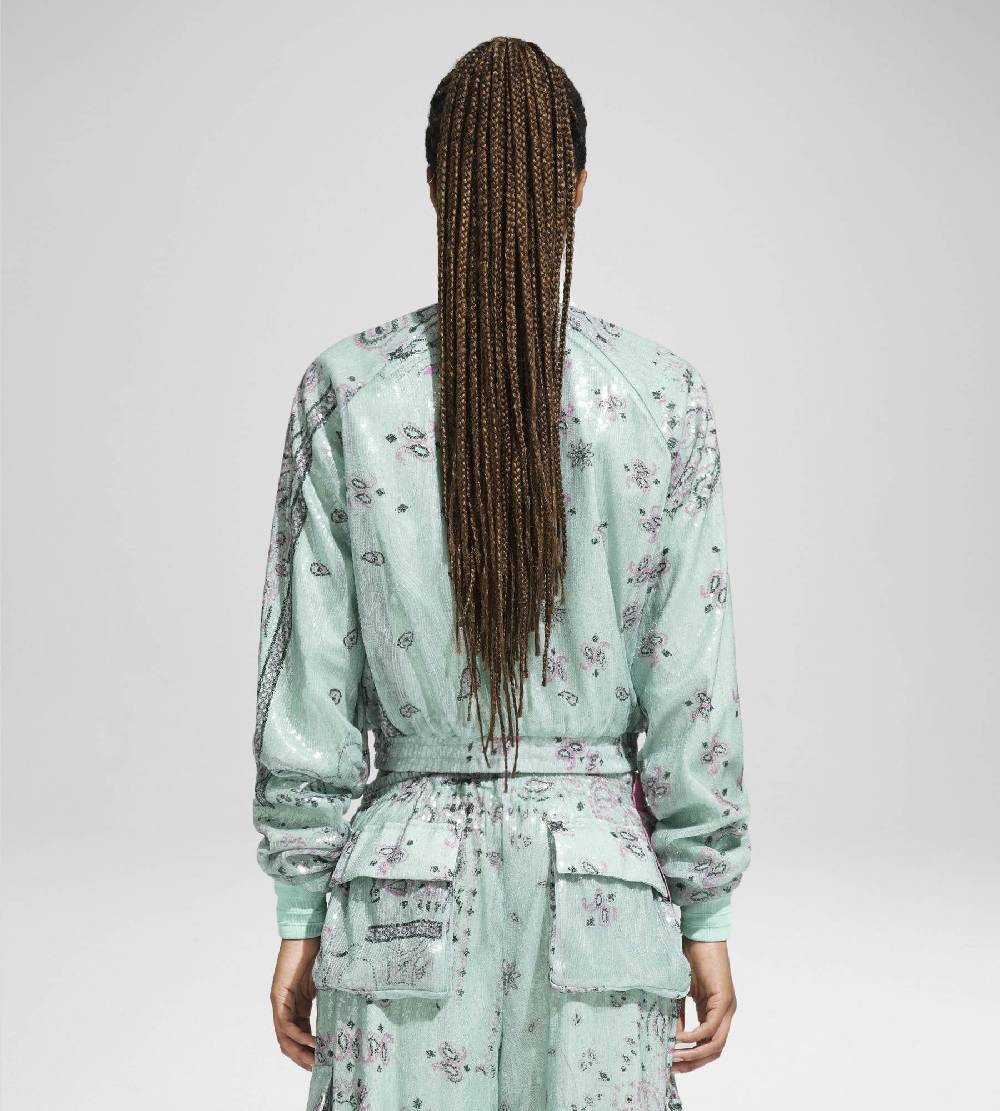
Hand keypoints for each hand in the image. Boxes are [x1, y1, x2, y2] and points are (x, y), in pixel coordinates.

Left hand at [270, 938, 319, 1069]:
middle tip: (318, 1069)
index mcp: (297, 1005)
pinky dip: (298, 1036)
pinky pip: (286, 1024)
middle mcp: (286, 1006)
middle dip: (303, 1057)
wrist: (307, 932)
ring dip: (299, 1052)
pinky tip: (311, 1042)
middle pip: (289, 1041)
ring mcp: (280, 1003)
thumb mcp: (326, 982)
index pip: (300, 1034)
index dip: (309, 1049)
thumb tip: (350, 1011)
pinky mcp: (278, 997)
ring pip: (285, 1037)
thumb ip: (330, 998)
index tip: (324, 1059)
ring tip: (314, 1062)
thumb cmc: (318, 951)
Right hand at [672, 939, 736, 1072]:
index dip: (692, 1058)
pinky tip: (680, 1038)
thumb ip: (680, 1013)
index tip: (673, 1063)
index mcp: (714, 1011)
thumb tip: (674, 1036)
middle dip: (693, 1062)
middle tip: (673, 1068)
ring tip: (674, 1056)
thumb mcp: (681, 991)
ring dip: (695, 1054)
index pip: (708, 1044)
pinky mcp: (725, 1000)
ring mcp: (727, 1008)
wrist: (700, 935)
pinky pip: (711, 1028)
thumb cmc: (691, 957)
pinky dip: (695, 1037)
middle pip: (714, 1050)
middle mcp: (725, 1013)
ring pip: (715, 1044)